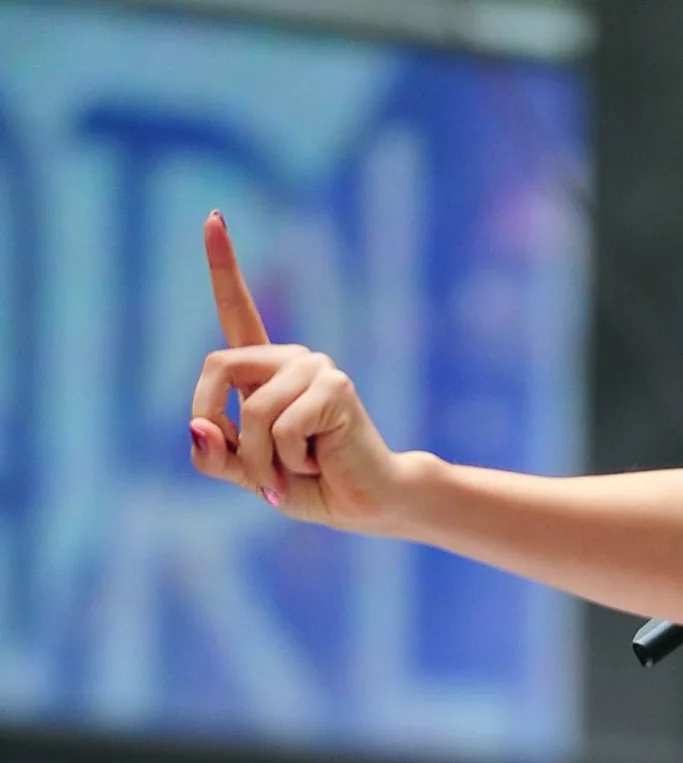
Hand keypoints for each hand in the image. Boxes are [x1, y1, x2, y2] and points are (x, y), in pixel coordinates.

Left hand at [188, 211, 415, 532]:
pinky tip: (317, 461)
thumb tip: (197, 426)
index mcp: (266, 369)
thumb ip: (214, 454)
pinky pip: (281, 428)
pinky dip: (288, 460)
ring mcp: (317, 369)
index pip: (238, 309)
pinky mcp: (336, 388)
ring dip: (261, 460)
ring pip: (250, 411)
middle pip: (218, 367)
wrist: (363, 503)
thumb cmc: (304, 482)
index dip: (223, 265)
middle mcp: (293, 358)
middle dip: (222, 431)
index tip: (213, 217)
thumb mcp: (245, 472)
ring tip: (295, 470)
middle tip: (252, 473)